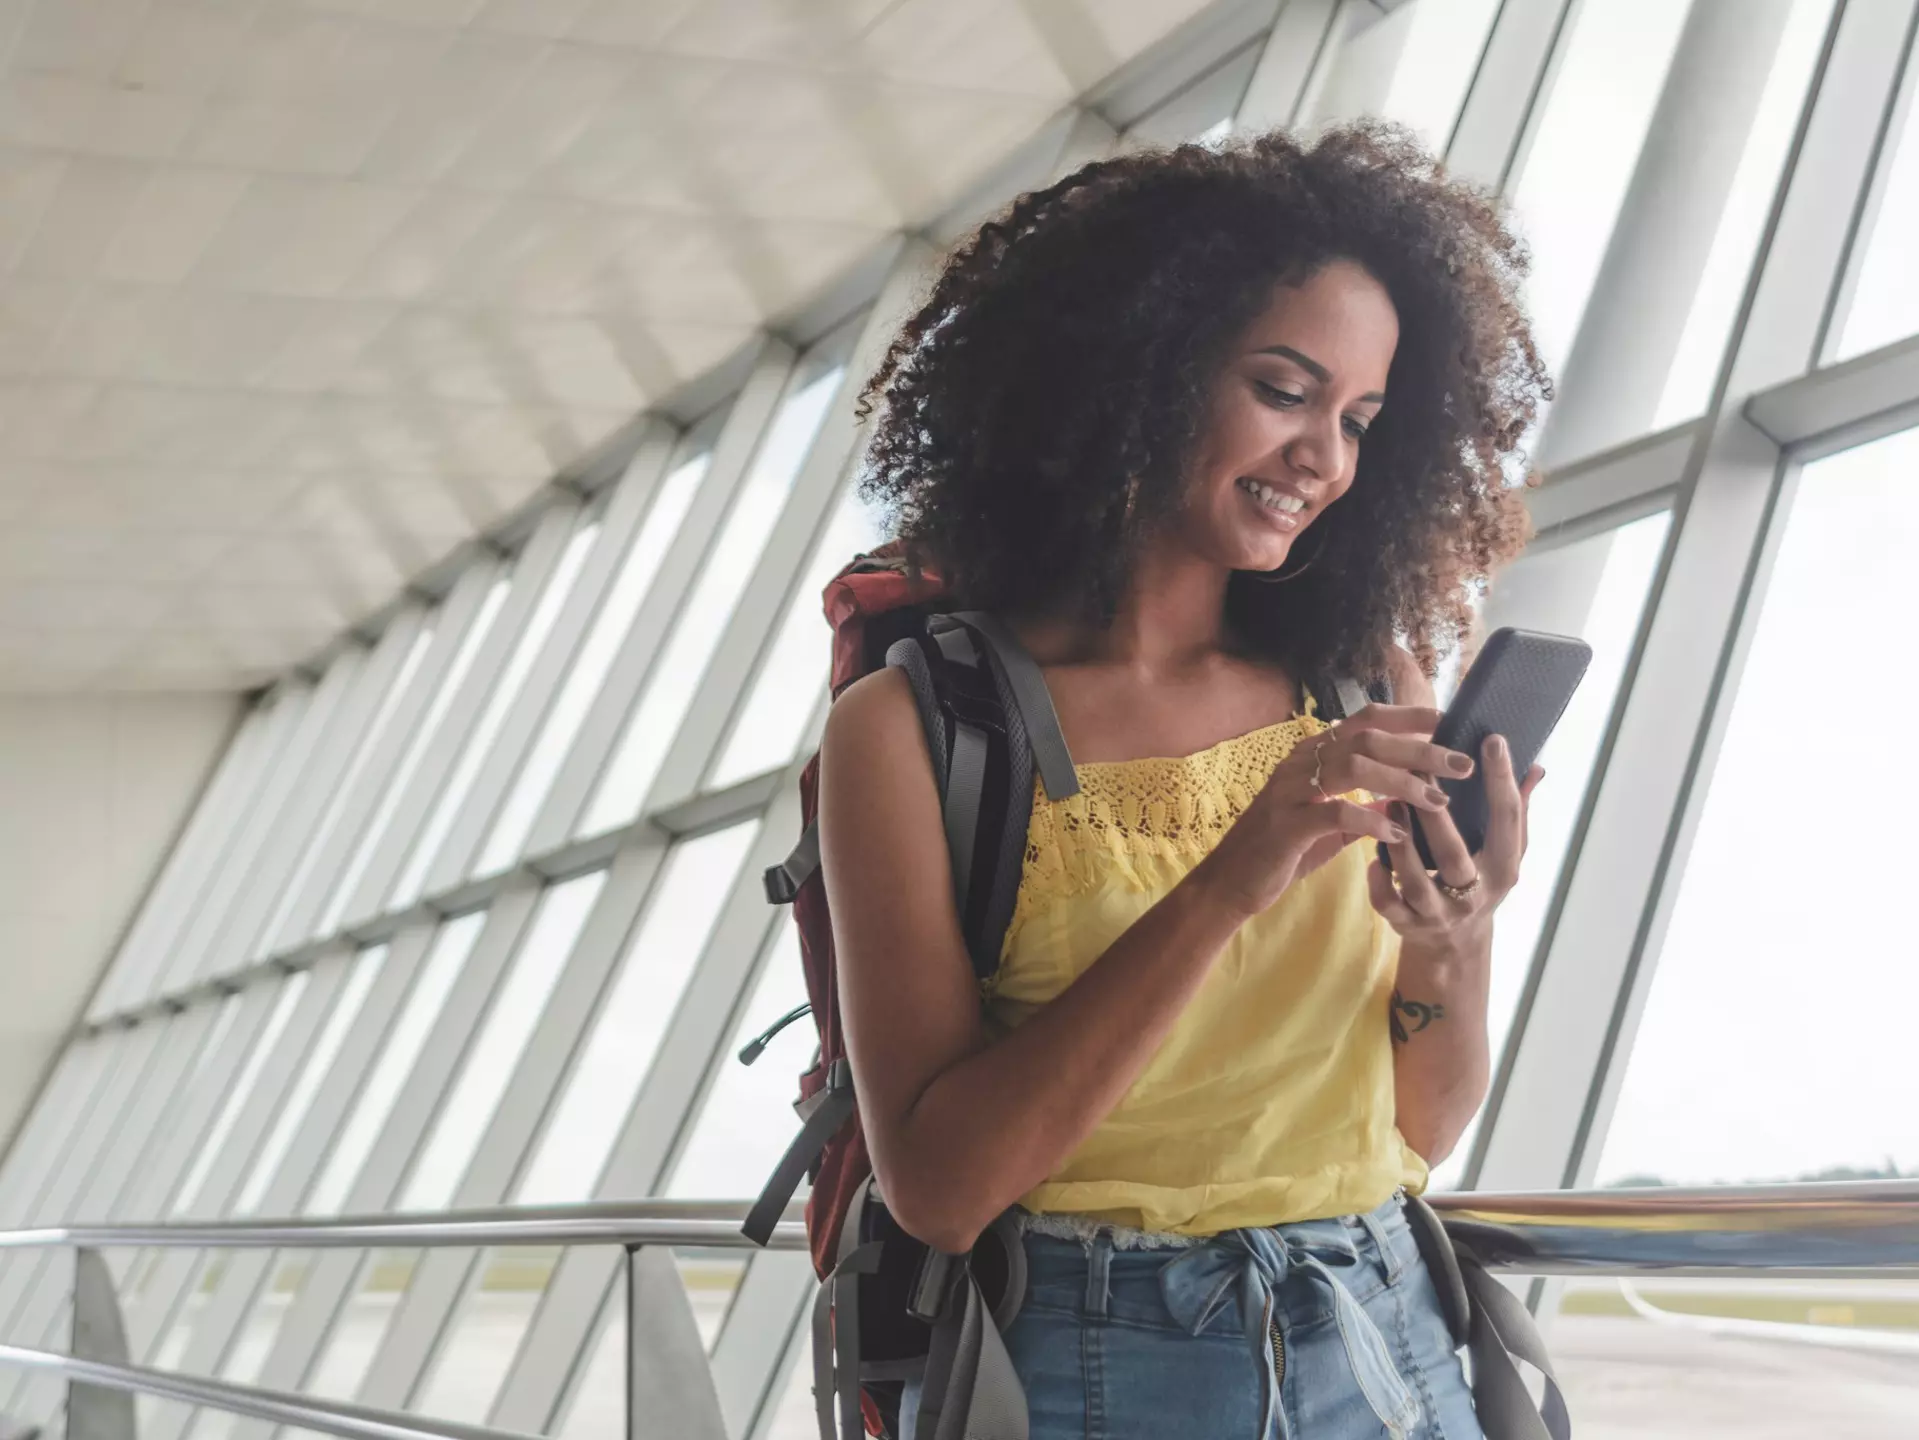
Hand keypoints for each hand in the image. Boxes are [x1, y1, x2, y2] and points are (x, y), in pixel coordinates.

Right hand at [1196, 703, 1476, 919]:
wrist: (1229, 883)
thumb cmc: (1280, 852)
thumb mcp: (1328, 827)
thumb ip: (1362, 809)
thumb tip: (1401, 802)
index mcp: (1312, 755)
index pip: (1366, 719)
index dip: (1409, 717)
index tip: (1450, 724)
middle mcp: (1300, 763)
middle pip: (1368, 738)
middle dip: (1420, 749)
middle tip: (1461, 764)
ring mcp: (1290, 791)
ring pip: (1354, 767)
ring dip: (1402, 781)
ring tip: (1437, 800)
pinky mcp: (1286, 825)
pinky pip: (1334, 813)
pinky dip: (1370, 821)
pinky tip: (1396, 835)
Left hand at [1367, 732, 1544, 951]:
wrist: (1456, 945)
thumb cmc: (1481, 881)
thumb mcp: (1504, 852)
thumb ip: (1516, 811)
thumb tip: (1535, 767)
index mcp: (1503, 868)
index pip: (1508, 820)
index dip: (1502, 780)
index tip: (1492, 740)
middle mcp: (1474, 894)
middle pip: (1453, 855)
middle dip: (1435, 816)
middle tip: (1418, 770)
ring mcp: (1439, 913)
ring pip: (1415, 881)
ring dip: (1400, 844)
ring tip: (1390, 803)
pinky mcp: (1408, 925)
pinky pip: (1388, 905)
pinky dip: (1378, 881)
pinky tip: (1371, 857)